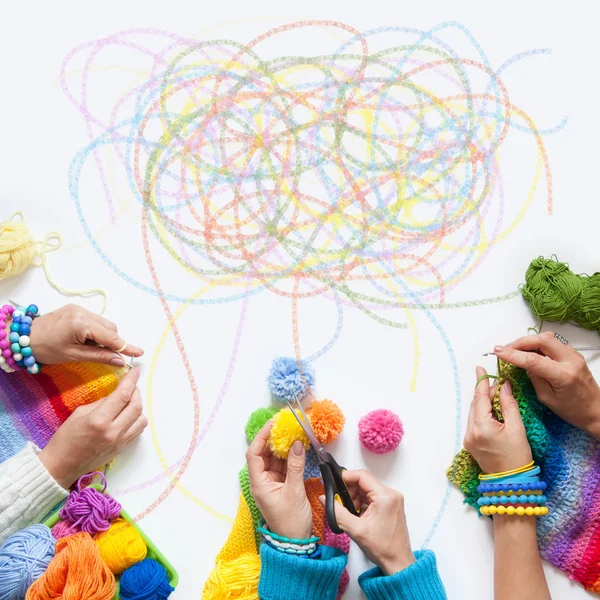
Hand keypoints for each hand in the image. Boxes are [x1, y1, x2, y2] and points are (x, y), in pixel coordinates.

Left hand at [29, 304, 143, 365]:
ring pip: (104, 323)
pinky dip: (96, 331)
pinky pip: (95, 320)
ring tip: (92, 348)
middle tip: (111, 356)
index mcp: (82, 323)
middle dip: (113, 342)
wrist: (22, 337)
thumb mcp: (73, 356)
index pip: (110, 337)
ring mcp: (79, 308)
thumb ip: (99, 356)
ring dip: (105, 336)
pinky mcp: (75, 308)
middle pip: (110, 328)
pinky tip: (87, 340)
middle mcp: (83, 312)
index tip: (139, 352)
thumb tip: (120, 361)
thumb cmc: (45, 349)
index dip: (125, 346)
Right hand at [38, 367, 146, 488]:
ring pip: (142, 419)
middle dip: (136, 392)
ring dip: (138, 407)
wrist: (61, 466)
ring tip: (129, 402)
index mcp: (100, 420)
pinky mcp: (122, 449)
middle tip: (131, 386)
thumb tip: (115, 395)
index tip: (136, 371)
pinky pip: (137, 431)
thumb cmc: (65, 439)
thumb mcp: (79, 414)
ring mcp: (120, 441)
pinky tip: (128, 416)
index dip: (131, 380)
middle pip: (137, 406)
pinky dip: (136, 420)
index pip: (123, 395)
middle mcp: (113, 431)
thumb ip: (100, 403)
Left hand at [246, 421, 312, 539]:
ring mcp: (272, 482)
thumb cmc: (290, 521)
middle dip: (273, 439)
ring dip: (283, 446)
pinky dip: (290, 456)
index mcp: (259, 483)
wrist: (296, 543)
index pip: (254, 454)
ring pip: (274, 458)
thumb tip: (297, 444)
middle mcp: (262, 481)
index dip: (262, 437)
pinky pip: (283, 465)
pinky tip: (298, 447)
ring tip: (293, 432)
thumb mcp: (294, 492)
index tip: (273, 424)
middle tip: (286, 425)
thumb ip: (295, 466)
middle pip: (264, 454)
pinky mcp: (281, 485)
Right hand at [323, 470, 414, 575]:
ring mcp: (393, 499)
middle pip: (365, 482)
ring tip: (350, 513)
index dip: (346, 478)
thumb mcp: (355, 530)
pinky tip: (358, 515)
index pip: (362, 476)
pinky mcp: (392, 505)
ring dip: (356, 497)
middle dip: (350, 491)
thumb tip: (323, 497)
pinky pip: (373, 497)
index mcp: (385, 496)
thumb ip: (337, 512)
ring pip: (368, 490)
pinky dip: (363, 503)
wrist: (398, 563)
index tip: (335, 486)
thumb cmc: (381, 548)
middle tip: (341, 504)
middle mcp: (391, 494)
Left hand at [464, 366, 532, 472]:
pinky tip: (492, 410)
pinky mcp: (470, 443)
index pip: (480, 399)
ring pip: (474, 413)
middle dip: (484, 392)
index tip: (481, 368)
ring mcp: (468, 438)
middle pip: (475, 405)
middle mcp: (470, 432)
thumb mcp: (517, 428)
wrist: (511, 483)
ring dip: (483, 403)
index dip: (481, 382)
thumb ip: (509, 405)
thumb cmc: (518, 457)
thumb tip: (504, 386)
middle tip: (496, 382)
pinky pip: (474, 422)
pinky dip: (482, 413)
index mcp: (481, 427)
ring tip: (496, 395)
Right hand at [494, 332, 599, 437]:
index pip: (533, 359)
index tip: (498, 351)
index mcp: (563, 375)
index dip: (513, 354)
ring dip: (529, 341)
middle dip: (520, 342)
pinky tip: (530, 351)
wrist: (597, 411)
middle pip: (542, 340)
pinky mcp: (574, 354)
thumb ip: (534, 378)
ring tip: (515, 349)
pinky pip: (554, 342)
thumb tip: (522, 363)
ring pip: (548, 338)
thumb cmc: (573, 410)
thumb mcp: (547, 398)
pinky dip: (539, 344)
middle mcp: (571, 361)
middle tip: (506, 349)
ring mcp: (574, 355)